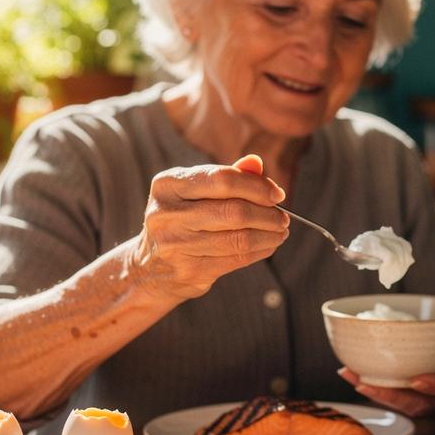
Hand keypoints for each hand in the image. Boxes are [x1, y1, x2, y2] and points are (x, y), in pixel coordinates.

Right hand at [131, 154, 288, 301]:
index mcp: (167, 185)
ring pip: (238, 238)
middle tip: (284, 217)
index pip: (222, 180)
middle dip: (267, 214)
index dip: (256, 186)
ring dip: (268, 235)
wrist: (150, 267)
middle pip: (233, 211)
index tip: (278, 194)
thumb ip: (225, 177)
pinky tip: (269, 246)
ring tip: (281, 232)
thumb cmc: (182, 221)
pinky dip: (260, 251)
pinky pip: (236, 259)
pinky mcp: (189, 271)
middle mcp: (166, 213)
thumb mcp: (194, 193)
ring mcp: (176, 245)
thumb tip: (256, 163)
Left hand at [340, 292, 434, 416]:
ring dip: (376, 394)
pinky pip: (394, 399)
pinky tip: (349, 372)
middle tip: (367, 383)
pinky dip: (372, 388)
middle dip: (393, 397)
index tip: (417, 379)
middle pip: (422, 405)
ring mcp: (430, 402)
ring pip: (404, 406)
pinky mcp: (414, 400)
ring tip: (351, 376)